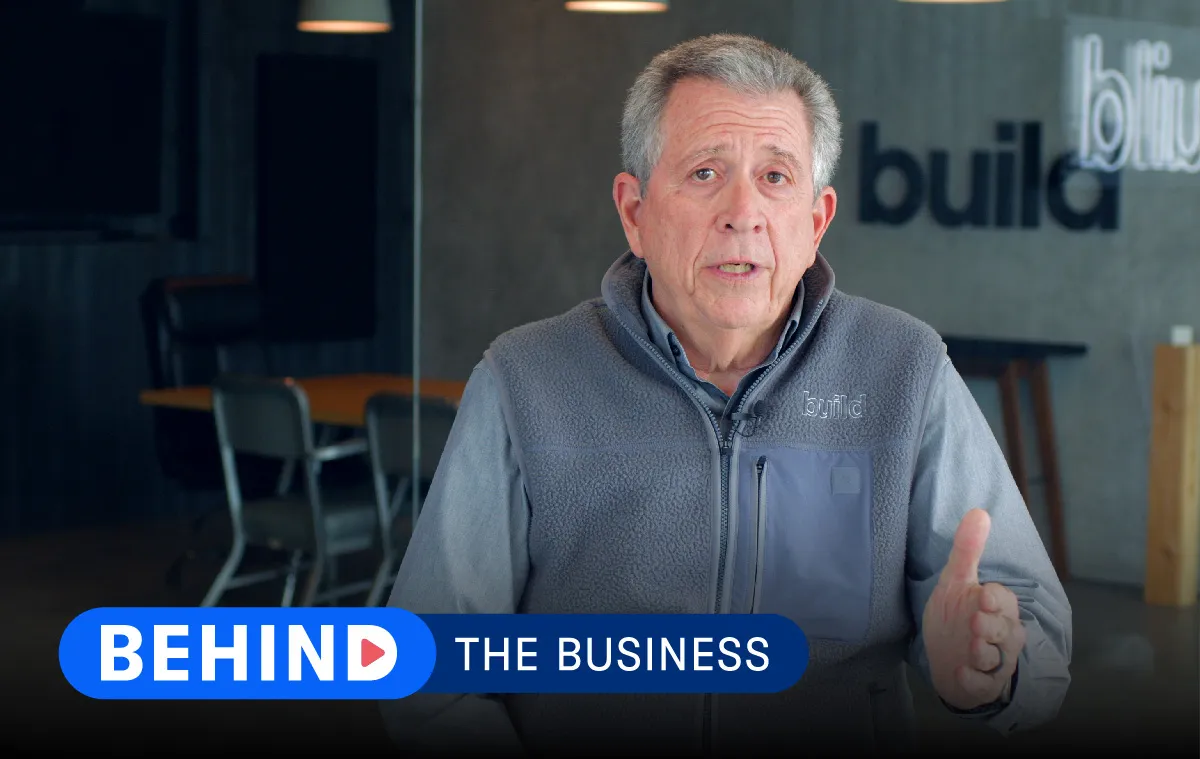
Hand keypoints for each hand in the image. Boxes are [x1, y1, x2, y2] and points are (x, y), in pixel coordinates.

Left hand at [922, 508, 1025, 710]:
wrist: (945, 659)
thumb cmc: (955, 616)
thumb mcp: (955, 581)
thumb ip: (967, 550)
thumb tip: (979, 511)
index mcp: (998, 607)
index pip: (1004, 600)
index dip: (995, 598)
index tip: (981, 593)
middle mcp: (1001, 634)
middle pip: (1003, 630)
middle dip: (990, 626)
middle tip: (975, 621)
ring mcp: (993, 661)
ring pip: (996, 658)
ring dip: (983, 653)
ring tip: (971, 647)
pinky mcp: (981, 683)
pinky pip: (982, 684)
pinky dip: (973, 680)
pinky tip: (961, 673)